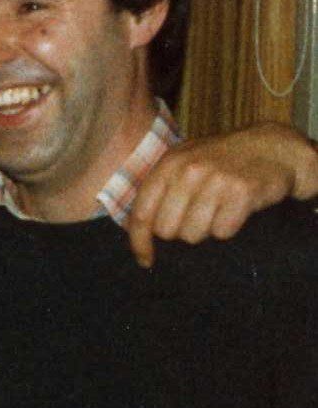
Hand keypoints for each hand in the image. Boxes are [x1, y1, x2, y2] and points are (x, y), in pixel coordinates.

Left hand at [127, 123, 317, 267]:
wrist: (272, 147)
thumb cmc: (221, 161)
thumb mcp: (184, 162)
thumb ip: (160, 190)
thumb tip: (137, 231)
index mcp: (168, 164)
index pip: (142, 213)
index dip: (140, 241)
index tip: (145, 259)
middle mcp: (189, 171)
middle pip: (167, 230)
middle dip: (180, 232)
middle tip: (196, 218)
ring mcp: (216, 180)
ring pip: (194, 234)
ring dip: (205, 230)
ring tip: (217, 210)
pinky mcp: (242, 192)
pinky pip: (223, 232)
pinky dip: (228, 227)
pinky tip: (234, 211)